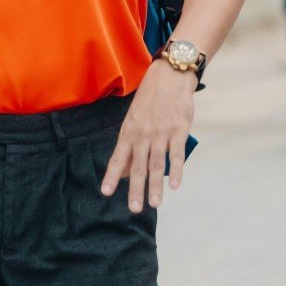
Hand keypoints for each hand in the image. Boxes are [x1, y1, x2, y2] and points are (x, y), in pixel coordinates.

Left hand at [101, 58, 193, 213]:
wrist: (169, 77)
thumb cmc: (150, 100)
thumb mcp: (133, 119)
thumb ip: (129, 146)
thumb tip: (123, 171)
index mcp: (129, 132)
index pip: (118, 158)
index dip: (112, 176)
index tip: (106, 192)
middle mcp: (143, 135)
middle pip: (138, 166)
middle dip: (135, 189)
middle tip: (134, 209)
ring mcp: (161, 133)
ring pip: (157, 164)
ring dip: (156, 186)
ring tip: (155, 204)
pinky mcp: (178, 130)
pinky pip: (176, 154)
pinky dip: (176, 170)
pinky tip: (175, 185)